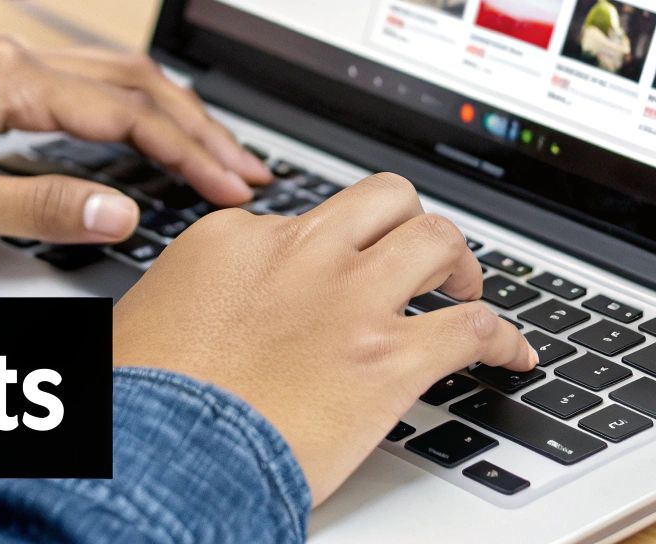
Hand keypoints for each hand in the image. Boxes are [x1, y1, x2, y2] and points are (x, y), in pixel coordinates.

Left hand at [0, 37, 268, 244]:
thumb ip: (36, 206)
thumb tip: (118, 210)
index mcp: (5, 80)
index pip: (125, 113)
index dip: (188, 152)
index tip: (232, 186)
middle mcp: (11, 62)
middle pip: (135, 82)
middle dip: (200, 127)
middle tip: (249, 170)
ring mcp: (2, 69)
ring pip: (114, 77)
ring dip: (172, 113)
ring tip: (218, 152)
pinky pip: (83, 85)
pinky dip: (132, 108)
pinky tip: (149, 132)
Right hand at [112, 173, 537, 503]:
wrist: (163, 454)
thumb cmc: (143, 402)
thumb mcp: (148, 318)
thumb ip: (195, 295)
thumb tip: (201, 313)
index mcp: (238, 240)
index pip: (308, 217)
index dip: (334, 248)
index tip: (340, 272)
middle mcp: (302, 255)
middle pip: (385, 200)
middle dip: (410, 224)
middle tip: (420, 260)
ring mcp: (351, 301)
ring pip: (436, 241)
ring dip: (460, 266)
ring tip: (466, 291)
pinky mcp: (391, 359)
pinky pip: (474, 329)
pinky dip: (504, 340)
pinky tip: (512, 356)